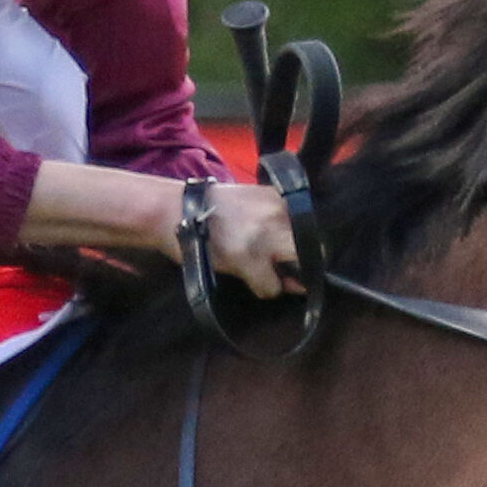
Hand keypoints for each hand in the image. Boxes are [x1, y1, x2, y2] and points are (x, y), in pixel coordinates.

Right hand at [20, 163, 301, 297]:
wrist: (173, 211)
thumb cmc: (209, 209)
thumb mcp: (249, 204)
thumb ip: (275, 225)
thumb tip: (300, 263)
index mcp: (279, 197)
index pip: (311, 227)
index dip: (304, 247)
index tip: (292, 256)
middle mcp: (278, 213)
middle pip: (313, 248)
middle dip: (301, 265)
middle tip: (282, 271)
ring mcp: (265, 236)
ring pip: (297, 269)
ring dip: (280, 278)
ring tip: (257, 272)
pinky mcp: (250, 258)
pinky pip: (271, 287)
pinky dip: (262, 288)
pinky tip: (245, 276)